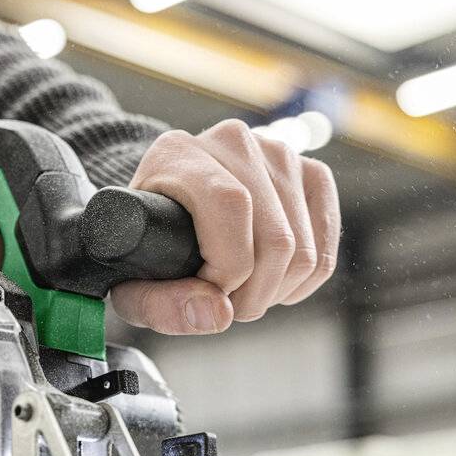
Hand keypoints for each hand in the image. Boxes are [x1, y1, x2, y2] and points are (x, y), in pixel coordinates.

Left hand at [112, 119, 341, 334]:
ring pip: (304, 250)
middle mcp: (232, 142)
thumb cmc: (146, 247)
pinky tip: (271, 283)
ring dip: (275, 291)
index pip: (230, 206)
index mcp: (178, 153)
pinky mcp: (311, 174)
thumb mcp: (131, 282)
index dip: (227, 269)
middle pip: (275, 238)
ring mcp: (278, 153)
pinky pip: (324, 249)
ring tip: (242, 292)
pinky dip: (302, 282)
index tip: (205, 292)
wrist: (165, 212)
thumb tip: (218, 314)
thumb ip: (160, 304)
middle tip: (225, 304)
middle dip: (253, 294)